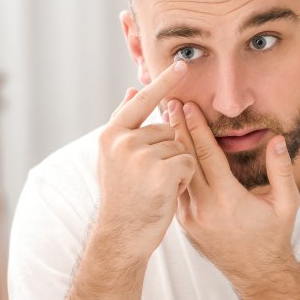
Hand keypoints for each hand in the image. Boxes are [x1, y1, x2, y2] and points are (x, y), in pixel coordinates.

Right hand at [96, 62, 195, 261]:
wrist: (121, 235)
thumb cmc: (121, 196)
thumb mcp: (113, 157)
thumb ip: (123, 124)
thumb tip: (130, 90)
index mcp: (111, 134)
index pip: (141, 101)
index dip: (163, 83)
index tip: (182, 64)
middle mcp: (123, 140)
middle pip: (166, 130)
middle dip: (166, 151)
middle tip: (149, 178)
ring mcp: (141, 155)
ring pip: (179, 147)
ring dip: (176, 166)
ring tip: (156, 187)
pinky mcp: (162, 170)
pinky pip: (188, 162)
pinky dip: (184, 178)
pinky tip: (167, 193)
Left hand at [168, 100, 299, 285]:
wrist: (256, 273)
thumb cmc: (273, 235)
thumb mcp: (286, 203)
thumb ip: (281, 170)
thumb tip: (277, 138)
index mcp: (228, 200)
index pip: (206, 155)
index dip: (196, 128)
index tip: (189, 106)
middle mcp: (204, 208)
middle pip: (185, 159)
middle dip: (177, 128)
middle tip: (169, 104)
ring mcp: (189, 217)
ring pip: (175, 173)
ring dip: (170, 146)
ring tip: (164, 121)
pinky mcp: (182, 222)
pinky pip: (174, 188)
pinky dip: (170, 167)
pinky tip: (166, 150)